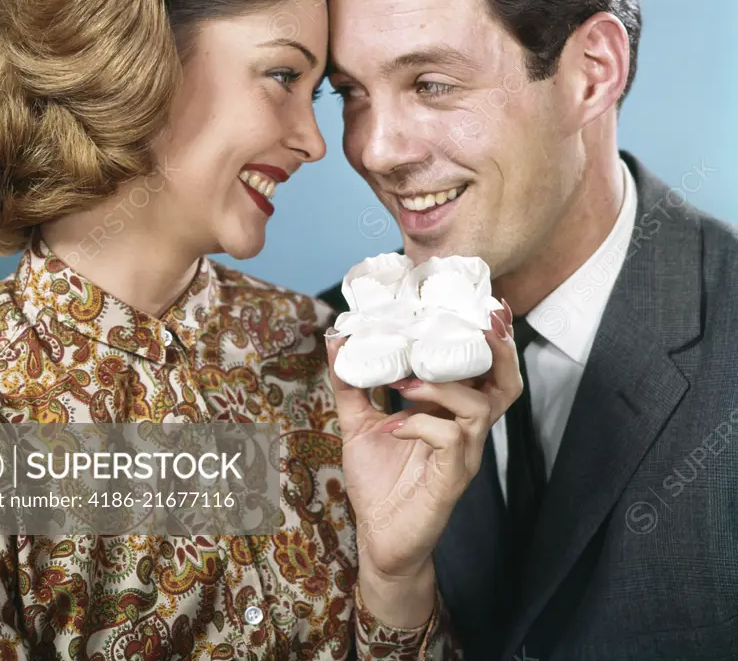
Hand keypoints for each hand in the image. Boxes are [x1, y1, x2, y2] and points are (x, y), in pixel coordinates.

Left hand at [325, 303, 519, 622]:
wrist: (377, 539)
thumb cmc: (377, 481)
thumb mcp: (358, 423)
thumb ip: (351, 384)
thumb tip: (338, 341)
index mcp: (453, 412)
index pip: (485, 368)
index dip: (492, 337)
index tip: (486, 304)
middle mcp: (467, 429)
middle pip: (506, 383)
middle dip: (497, 349)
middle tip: (479, 322)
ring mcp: (465, 454)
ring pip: (480, 407)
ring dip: (442, 385)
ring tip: (405, 382)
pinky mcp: (453, 479)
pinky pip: (450, 439)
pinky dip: (420, 422)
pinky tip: (394, 426)